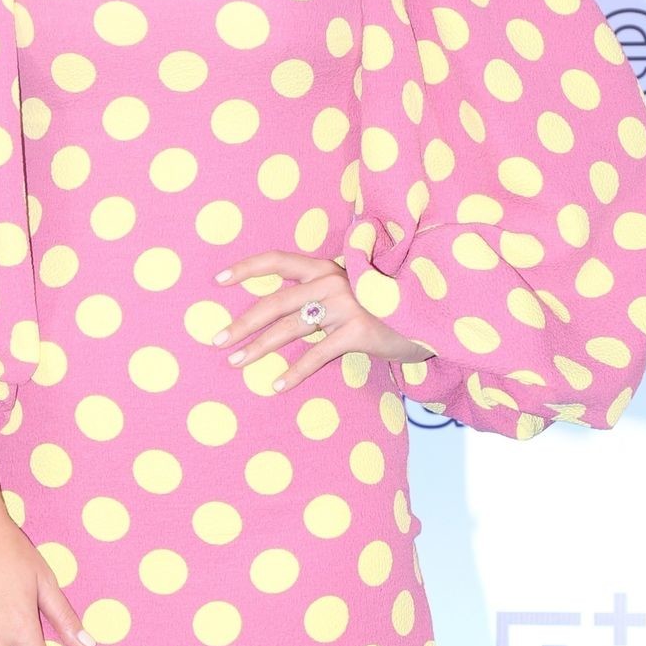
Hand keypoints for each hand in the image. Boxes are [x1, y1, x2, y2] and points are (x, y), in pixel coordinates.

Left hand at [211, 248, 431, 393]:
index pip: (277, 260)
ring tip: (235, 361)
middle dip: (242, 322)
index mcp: (326, 267)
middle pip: (275, 301)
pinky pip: (317, 354)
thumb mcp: (351, 290)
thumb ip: (319, 294)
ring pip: (290, 327)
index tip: (217, 281)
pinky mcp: (359, 332)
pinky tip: (276, 384)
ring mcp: (346, 305)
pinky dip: (294, 371)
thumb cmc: (383, 306)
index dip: (246, 268)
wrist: (430, 315)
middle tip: (215, 339)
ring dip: (258, 346)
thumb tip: (277, 315)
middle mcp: (332, 281)